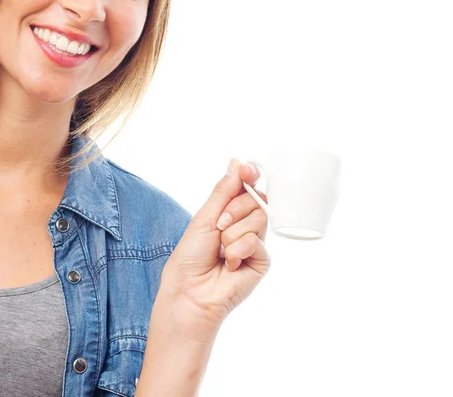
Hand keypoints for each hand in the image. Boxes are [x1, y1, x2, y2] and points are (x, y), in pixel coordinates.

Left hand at [158, 158, 269, 336]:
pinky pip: (256, 241)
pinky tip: (229, 264)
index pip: (247, 187)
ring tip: (220, 250)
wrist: (190, 291)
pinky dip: (237, 250)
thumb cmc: (191, 255)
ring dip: (233, 233)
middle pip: (256, 200)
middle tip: (218, 226)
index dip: (250, 176)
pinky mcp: (261, 261)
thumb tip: (236, 162)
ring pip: (258, 218)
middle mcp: (245, 225)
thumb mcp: (205, 217)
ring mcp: (254, 243)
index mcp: (230, 212)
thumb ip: (224, 191)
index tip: (248, 171)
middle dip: (234, 210)